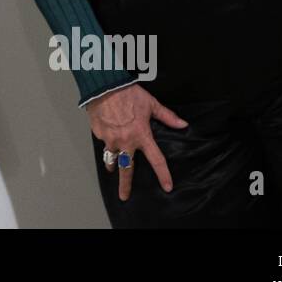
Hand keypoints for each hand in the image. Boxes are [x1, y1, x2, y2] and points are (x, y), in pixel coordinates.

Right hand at [86, 83, 188, 200]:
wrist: (104, 85)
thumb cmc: (128, 93)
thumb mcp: (151, 104)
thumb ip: (166, 116)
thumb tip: (182, 124)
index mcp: (141, 135)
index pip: (156, 160)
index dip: (163, 174)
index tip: (167, 186)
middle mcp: (125, 141)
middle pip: (127, 169)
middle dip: (125, 185)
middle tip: (124, 196)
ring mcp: (110, 139)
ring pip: (111, 158)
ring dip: (112, 164)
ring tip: (112, 168)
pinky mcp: (98, 133)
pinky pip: (103, 141)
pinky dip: (106, 140)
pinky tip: (107, 134)